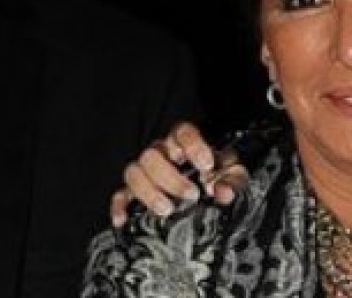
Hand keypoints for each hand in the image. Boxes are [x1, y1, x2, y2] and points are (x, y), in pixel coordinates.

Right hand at [109, 121, 248, 226]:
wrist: (205, 193)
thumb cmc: (217, 178)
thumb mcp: (232, 176)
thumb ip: (232, 180)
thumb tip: (221, 192)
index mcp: (185, 143)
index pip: (183, 132)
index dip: (193, 146)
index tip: (206, 165)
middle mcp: (160, 153)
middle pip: (152, 155)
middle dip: (171, 178)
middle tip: (191, 195)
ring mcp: (144, 172)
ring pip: (133, 172)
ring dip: (149, 192)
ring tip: (168, 210)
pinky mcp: (133, 192)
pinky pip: (119, 195)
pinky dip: (119, 207)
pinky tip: (124, 219)